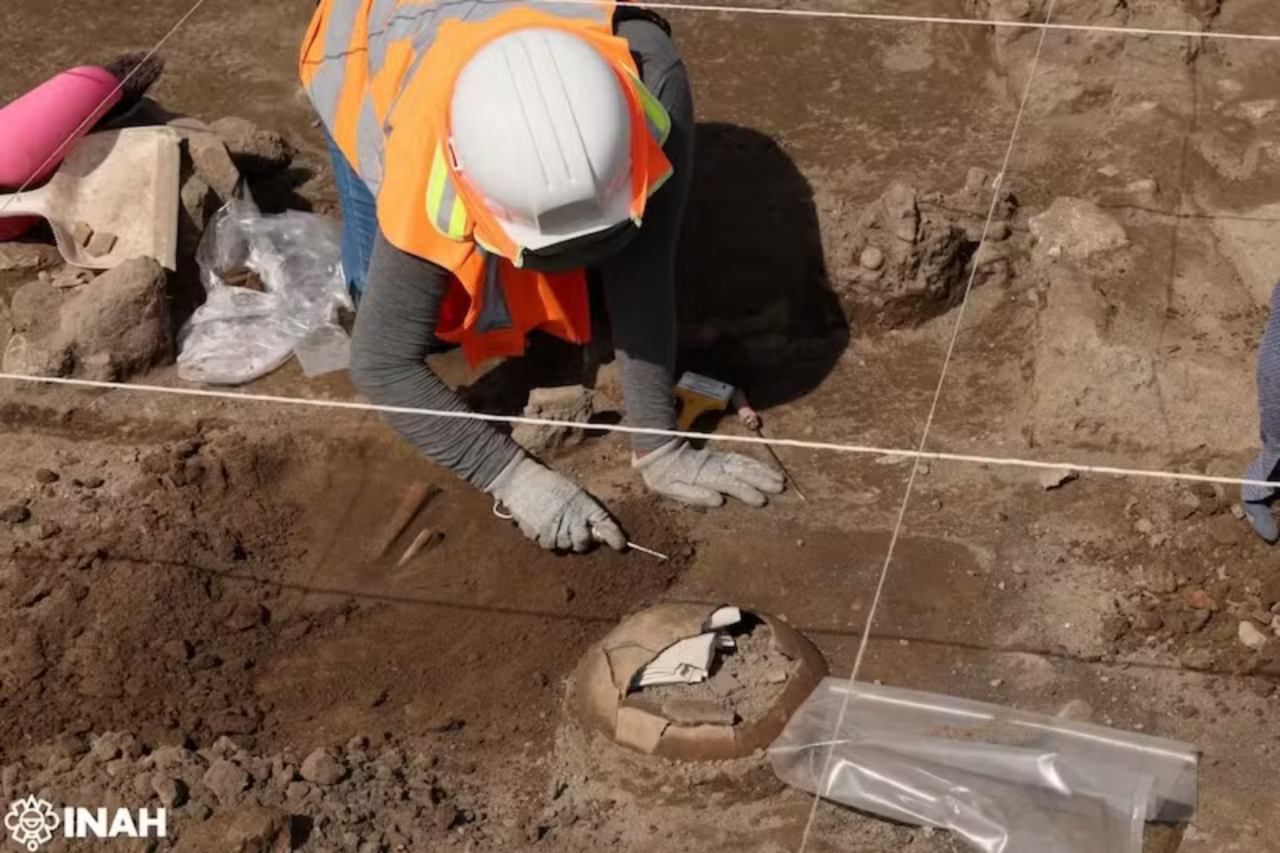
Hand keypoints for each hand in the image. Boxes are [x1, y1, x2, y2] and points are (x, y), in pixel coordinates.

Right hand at [487, 453, 625, 551]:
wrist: (519, 479)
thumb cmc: (547, 482)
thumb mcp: (572, 491)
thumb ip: (587, 511)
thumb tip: (599, 530)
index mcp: (582, 504)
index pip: (603, 524)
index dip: (614, 537)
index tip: (621, 545)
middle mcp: (571, 519)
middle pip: (583, 543)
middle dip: (582, 540)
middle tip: (575, 530)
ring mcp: (554, 529)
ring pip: (565, 547)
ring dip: (564, 540)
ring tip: (556, 523)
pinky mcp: (538, 535)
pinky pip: (549, 546)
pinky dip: (549, 539)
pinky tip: (544, 525)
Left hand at [634, 439, 784, 506]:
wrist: (658, 451)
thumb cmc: (663, 475)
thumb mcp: (670, 488)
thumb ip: (694, 495)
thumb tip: (718, 501)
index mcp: (703, 475)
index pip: (729, 483)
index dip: (745, 491)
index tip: (761, 500)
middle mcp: (714, 465)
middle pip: (741, 471)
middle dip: (762, 479)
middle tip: (780, 487)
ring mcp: (718, 459)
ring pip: (743, 463)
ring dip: (762, 471)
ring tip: (780, 479)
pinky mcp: (719, 457)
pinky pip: (740, 459)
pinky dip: (755, 464)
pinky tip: (766, 469)